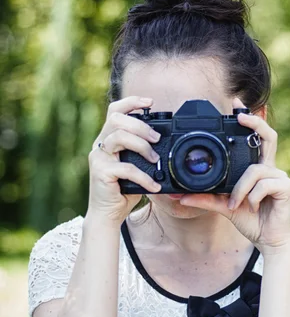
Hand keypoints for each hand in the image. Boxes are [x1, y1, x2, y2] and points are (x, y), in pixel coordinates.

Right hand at [87, 96, 161, 225]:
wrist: (108, 214)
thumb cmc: (123, 190)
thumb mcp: (135, 166)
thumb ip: (142, 152)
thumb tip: (163, 142)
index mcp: (108, 139)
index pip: (115, 111)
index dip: (131, 102)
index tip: (150, 103)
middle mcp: (100, 145)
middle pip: (117, 119)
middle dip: (140, 126)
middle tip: (156, 139)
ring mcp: (98, 158)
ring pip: (119, 137)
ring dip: (142, 146)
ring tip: (154, 159)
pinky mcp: (100, 173)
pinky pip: (126, 168)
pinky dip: (144, 177)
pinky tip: (154, 185)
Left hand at [180, 98, 289, 251]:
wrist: (269, 241)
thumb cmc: (251, 220)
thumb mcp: (224, 207)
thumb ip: (205, 199)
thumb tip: (180, 196)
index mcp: (257, 169)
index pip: (256, 138)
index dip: (250, 120)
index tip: (236, 106)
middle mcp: (270, 168)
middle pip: (268, 135)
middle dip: (255, 121)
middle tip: (240, 115)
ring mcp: (280, 177)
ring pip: (255, 170)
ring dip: (240, 188)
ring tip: (234, 204)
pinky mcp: (286, 187)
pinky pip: (263, 184)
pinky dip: (251, 197)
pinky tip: (251, 208)